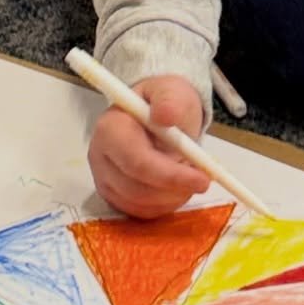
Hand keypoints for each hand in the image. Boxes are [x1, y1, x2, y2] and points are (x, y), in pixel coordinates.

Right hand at [87, 75, 208, 219]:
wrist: (155, 113)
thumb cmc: (164, 102)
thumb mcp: (172, 91)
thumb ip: (169, 101)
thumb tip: (164, 115)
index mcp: (110, 128)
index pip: (138, 162)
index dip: (171, 175)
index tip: (203, 179)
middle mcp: (100, 156)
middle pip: (137, 189)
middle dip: (175, 189)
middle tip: (202, 180)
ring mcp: (103, 178)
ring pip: (140, 204)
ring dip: (172, 198)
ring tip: (189, 177)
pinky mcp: (112, 195)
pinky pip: (139, 212)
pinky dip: (163, 205)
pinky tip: (176, 187)